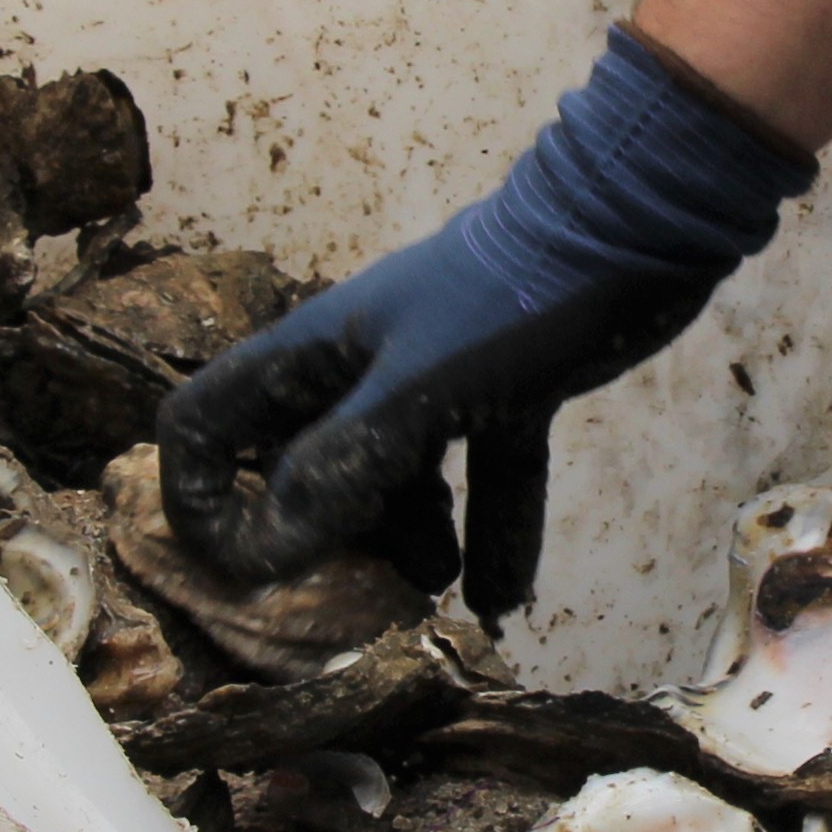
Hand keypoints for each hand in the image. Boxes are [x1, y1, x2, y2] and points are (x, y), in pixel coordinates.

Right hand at [159, 27, 809, 625]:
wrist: (632, 224)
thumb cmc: (511, 296)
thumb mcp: (419, 389)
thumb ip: (345, 465)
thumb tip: (270, 550)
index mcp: (315, 355)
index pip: (206, 424)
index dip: (199, 501)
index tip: (236, 573)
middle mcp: (359, 370)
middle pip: (300, 471)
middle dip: (318, 544)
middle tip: (351, 607)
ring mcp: (432, 383)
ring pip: (393, 483)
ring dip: (407, 546)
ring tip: (429, 599)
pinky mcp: (503, 394)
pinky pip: (482, 480)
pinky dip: (491, 536)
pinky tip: (500, 599)